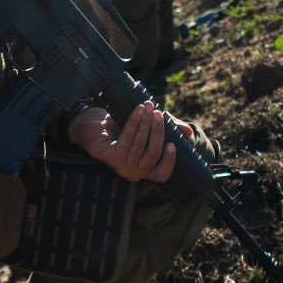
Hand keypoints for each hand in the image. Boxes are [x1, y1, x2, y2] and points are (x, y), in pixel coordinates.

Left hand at [67, 101, 194, 182]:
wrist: (93, 122)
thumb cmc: (122, 127)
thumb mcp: (148, 127)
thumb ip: (168, 129)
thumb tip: (188, 132)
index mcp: (144, 169)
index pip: (161, 175)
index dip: (169, 161)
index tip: (173, 144)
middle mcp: (133, 172)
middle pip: (153, 154)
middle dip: (157, 131)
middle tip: (158, 113)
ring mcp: (120, 166)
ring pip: (140, 145)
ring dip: (145, 123)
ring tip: (148, 107)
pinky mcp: (110, 157)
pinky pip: (126, 139)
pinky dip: (134, 122)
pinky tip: (138, 111)